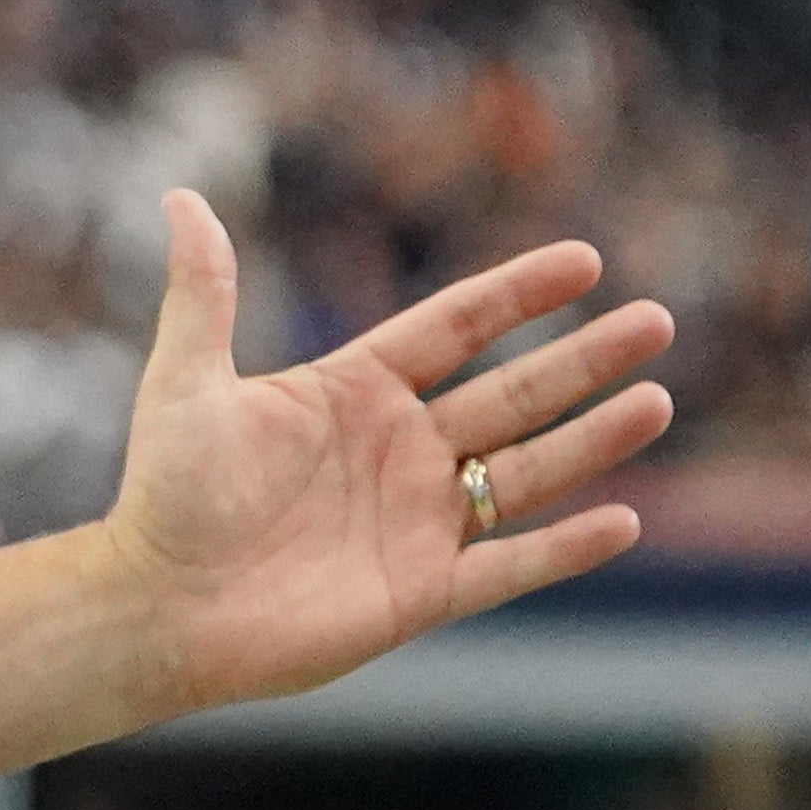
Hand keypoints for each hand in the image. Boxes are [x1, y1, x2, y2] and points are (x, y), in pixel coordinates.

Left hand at [103, 191, 671, 716]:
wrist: (155, 609)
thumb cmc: (165, 496)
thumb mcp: (185, 383)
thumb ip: (202, 293)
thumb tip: (180, 200)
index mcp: (352, 393)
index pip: (454, 328)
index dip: (518, 294)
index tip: (585, 260)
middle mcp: (398, 451)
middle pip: (512, 394)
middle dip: (583, 360)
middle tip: (655, 320)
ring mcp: (417, 521)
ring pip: (527, 472)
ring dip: (593, 439)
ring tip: (655, 399)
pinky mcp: (422, 592)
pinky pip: (509, 566)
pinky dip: (565, 549)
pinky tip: (624, 520)